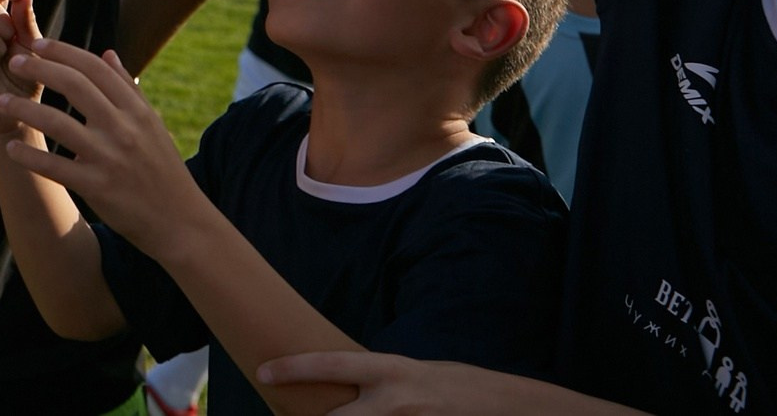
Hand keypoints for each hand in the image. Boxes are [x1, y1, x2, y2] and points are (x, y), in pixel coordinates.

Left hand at [0, 42, 202, 252]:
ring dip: (24, 109)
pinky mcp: (97, 187)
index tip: (39, 43)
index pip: (96, 68)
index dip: (64, 51)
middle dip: (41, 68)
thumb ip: (128, 89)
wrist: (181, 222)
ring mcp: (109, 158)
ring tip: (1, 102)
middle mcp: (123, 129)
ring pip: (58, 122)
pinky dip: (30, 156)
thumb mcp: (152, 124)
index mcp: (136, 110)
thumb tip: (109, 53)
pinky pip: (55, 166)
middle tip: (15, 62)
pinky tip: (12, 148)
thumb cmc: (163, 170)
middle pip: (75, 85)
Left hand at [257, 353, 620, 414]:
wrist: (515, 409)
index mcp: (392, 371)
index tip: (262, 371)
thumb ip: (382, 382)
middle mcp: (394, 402)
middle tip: (286, 415)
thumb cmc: (463, 387)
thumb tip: (347, 387)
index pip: (329, 366)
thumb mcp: (420, 373)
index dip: (292, 368)